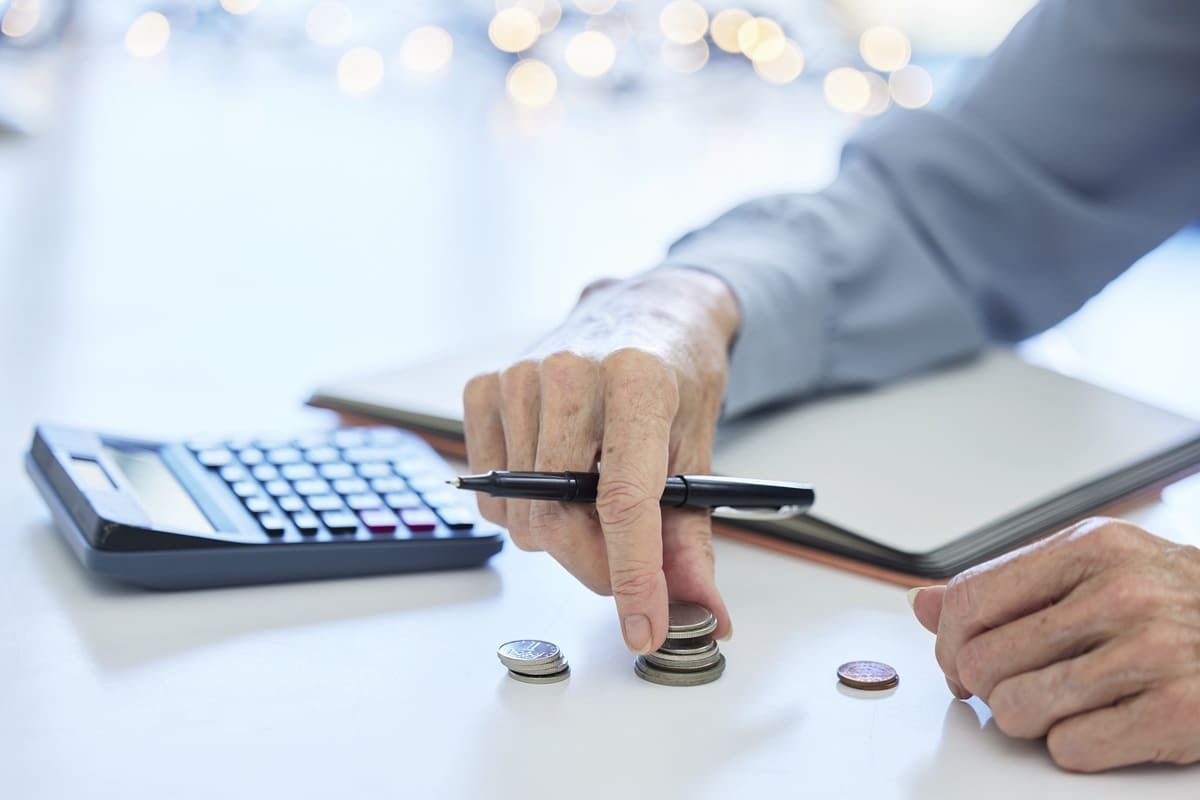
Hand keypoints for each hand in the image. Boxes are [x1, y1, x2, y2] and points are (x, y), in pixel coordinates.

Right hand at [462, 269, 739, 652]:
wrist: (647, 311)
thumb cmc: (675, 375)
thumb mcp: (697, 451)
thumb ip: (691, 538)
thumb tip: (702, 610)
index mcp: (637, 380)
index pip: (625, 503)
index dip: (635, 578)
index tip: (645, 627)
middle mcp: (569, 371)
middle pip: (557, 519)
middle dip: (595, 567)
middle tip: (626, 571)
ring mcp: (518, 376)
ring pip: (520, 513)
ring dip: (560, 536)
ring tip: (595, 501)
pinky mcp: (484, 386)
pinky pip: (490, 490)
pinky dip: (522, 508)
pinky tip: (557, 475)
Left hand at [910, 517, 1199, 771]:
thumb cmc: (1178, 600)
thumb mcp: (1095, 567)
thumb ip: (1007, 585)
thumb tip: (922, 603)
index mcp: (1090, 549)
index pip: (969, 600)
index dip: (948, 641)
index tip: (958, 659)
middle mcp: (1120, 594)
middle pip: (984, 661)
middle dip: (987, 685)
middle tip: (1016, 684)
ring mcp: (1152, 653)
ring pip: (1017, 710)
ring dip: (1028, 718)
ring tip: (1061, 702)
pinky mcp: (1178, 713)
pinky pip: (1069, 749)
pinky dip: (1074, 746)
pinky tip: (1103, 722)